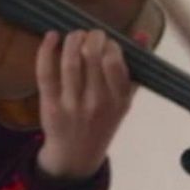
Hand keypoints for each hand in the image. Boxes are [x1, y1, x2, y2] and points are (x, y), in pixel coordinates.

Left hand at [34, 29, 135, 179]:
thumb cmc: (103, 121)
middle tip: (90, 35)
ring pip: (70, 62)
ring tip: (75, 35)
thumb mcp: (124, 100)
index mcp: (120, 100)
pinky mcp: (50, 105)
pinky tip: (51, 36)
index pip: (114, 62)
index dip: (110, 44)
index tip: (107, 43)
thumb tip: (143, 34)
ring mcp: (72, 105)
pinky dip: (46, 50)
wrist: (77, 156)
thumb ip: (134, 68)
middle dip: (91, 36)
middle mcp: (97, 102)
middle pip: (92, 56)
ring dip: (72, 39)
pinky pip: (46, 72)